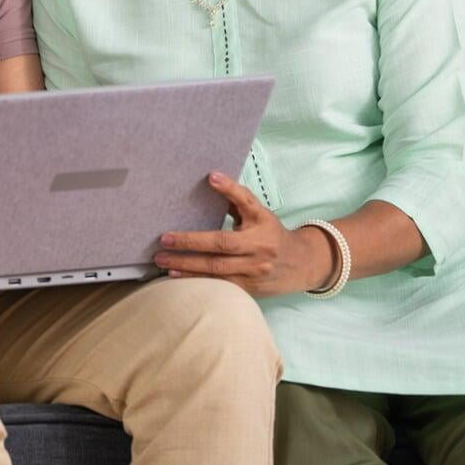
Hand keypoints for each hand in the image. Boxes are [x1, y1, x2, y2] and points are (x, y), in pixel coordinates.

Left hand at [153, 171, 335, 297]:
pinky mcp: (250, 288)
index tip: (211, 177)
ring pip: (217, 268)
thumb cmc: (271, 234)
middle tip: (164, 239)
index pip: (246, 202)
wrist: (301, 264)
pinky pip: (220, 284)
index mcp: (263, 222)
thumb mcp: (261, 215)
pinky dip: (197, 280)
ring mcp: (255, 270)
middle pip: (222, 244)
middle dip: (190, 242)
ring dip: (187, 265)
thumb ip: (238, 201)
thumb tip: (211, 179)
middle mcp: (260, 246)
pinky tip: (176, 277)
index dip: (230, 190)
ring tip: (162, 261)